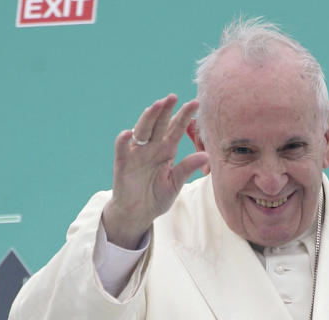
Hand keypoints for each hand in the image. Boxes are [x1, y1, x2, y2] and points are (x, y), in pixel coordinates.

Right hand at [103, 95, 208, 248]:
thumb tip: (207, 156)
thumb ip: (187, 168)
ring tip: (156, 106)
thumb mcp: (175, 184)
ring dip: (148, 118)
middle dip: (166, 110)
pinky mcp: (123, 163)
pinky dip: (123, 140)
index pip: (176, 129)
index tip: (195, 103)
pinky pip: (122, 149)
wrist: (138, 214)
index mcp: (166, 150)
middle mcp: (152, 147)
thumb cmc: (156, 197)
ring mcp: (136, 153)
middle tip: (174, 97)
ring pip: (142, 130)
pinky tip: (128, 133)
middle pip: (159, 124)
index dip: (184, 116)